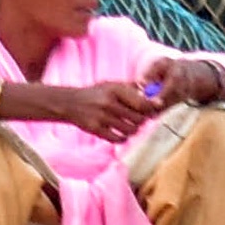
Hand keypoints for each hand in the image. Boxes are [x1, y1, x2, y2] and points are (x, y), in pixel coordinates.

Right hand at [10, 79, 144, 135]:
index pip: (141, 102)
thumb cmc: (95, 94)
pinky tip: (121, 134)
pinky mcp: (96, 129)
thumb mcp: (111, 85)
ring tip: (129, 126)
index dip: (151, 109)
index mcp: (115, 89)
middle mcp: (109, 103)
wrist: (70, 103)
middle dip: (142, 121)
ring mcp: (102, 117)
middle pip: (138, 118)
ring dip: (133, 130)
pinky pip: (118, 139)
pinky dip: (123, 138)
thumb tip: (152, 94)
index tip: (154, 111)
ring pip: (130, 130)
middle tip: (140, 120)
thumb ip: (131, 88)